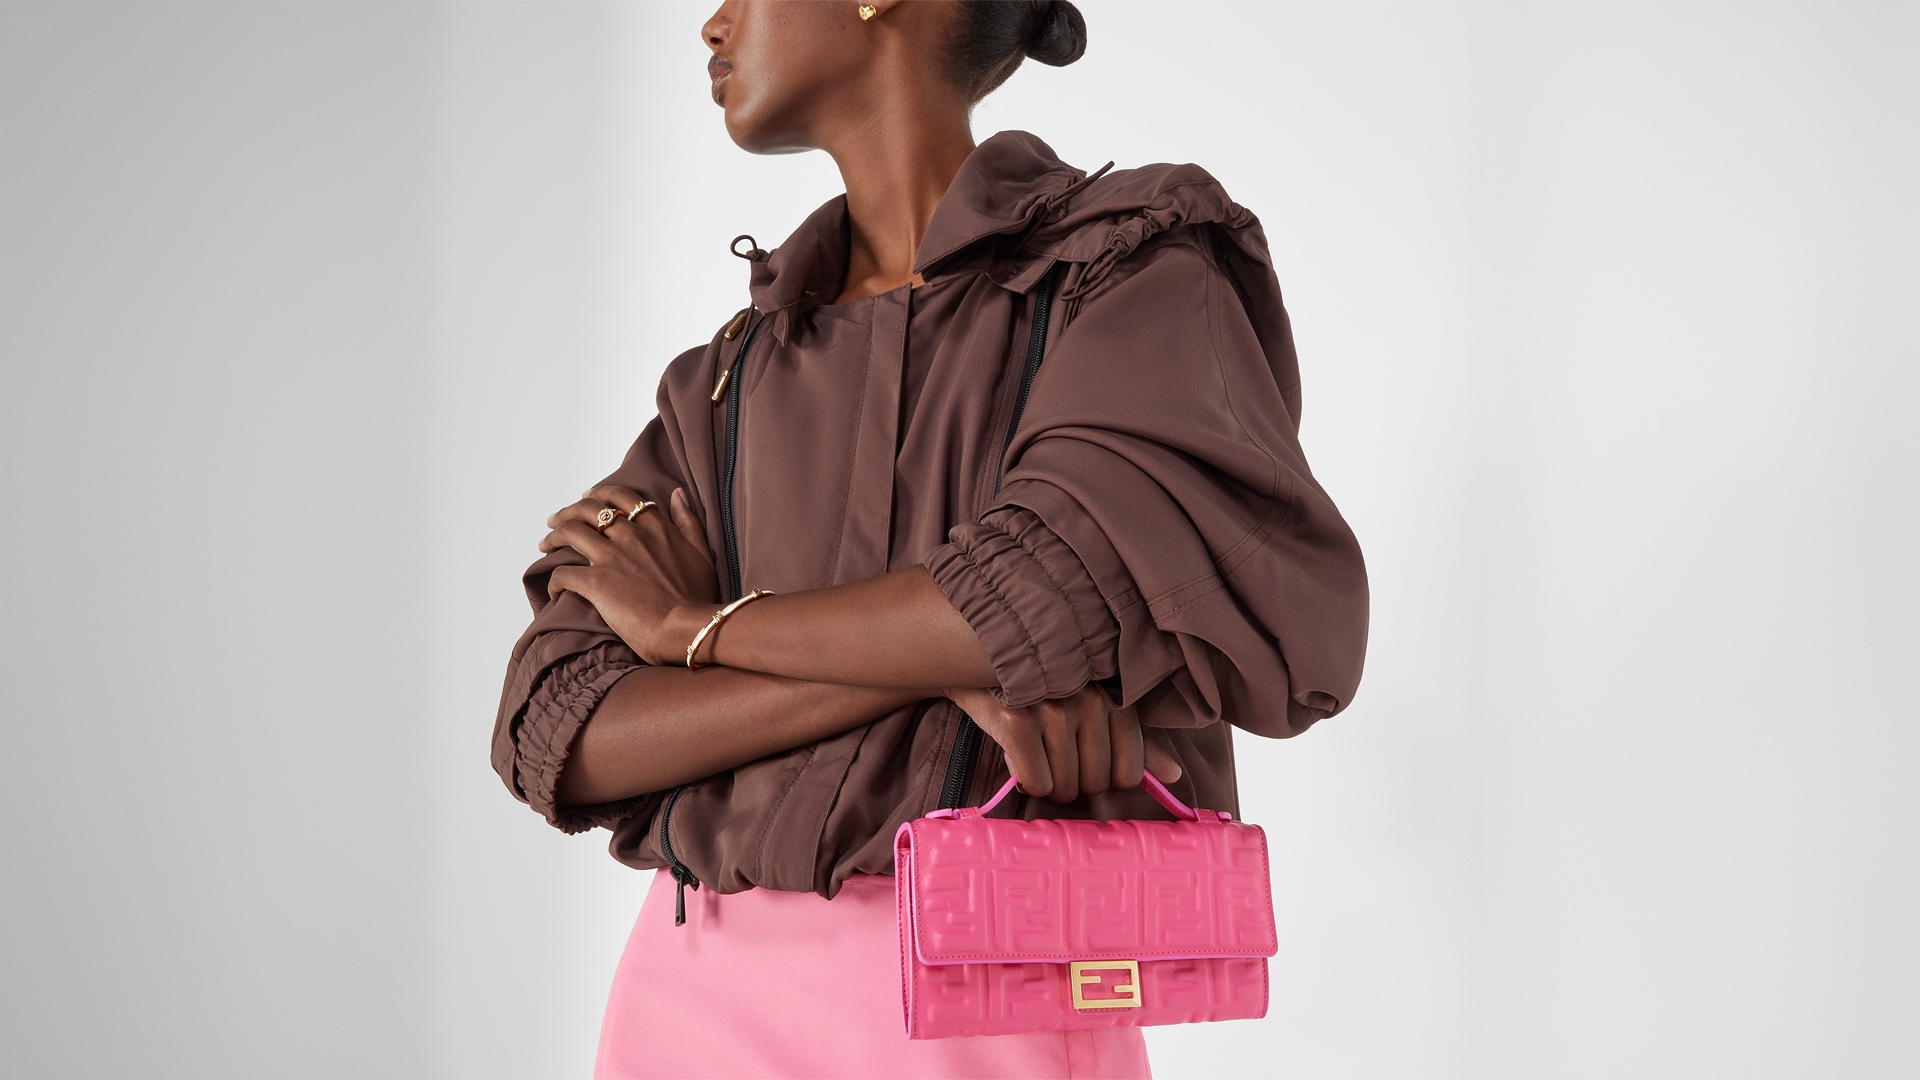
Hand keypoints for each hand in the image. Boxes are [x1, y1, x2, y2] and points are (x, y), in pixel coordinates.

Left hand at [543, 485, 718, 662]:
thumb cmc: (698, 598)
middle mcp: (631, 536)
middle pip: (589, 509)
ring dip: (552, 537)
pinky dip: (553, 581)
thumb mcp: (703, 553)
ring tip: (544, 545)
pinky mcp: (595, 583)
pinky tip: (554, 590)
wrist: (687, 628)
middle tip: (556, 520)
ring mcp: (611, 558)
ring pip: (569, 533)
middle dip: (568, 512)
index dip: (599, 494)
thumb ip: (689, 521)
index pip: (621, 497)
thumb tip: (678, 493)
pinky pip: (562, 573)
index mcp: (656, 528)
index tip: (586, 497)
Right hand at [944, 683, 1182, 803]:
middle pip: (1095, 783)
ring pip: (1064, 787)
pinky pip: (1035, 782)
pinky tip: (1016, 756)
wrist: (972, 658)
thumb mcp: (1092, 705)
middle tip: (1053, 756)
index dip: (1105, 778)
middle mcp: (1087, 699)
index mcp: (1113, 694)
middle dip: (1074, 782)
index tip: (1084, 762)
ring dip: (1047, 783)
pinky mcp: (1017, 721)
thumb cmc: (1039, 685)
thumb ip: (1134, 740)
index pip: (1129, 770)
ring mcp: (1052, 709)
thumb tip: (1174, 775)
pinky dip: (1025, 780)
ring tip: (1034, 752)